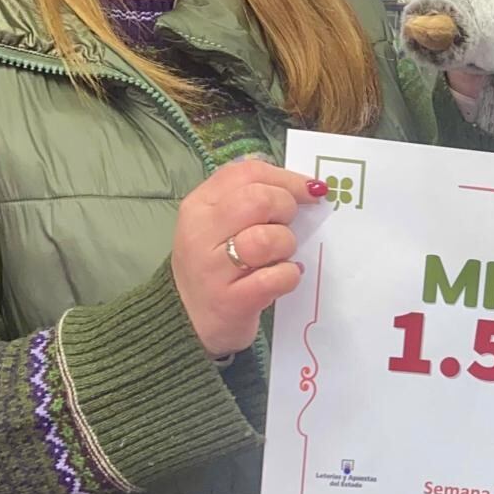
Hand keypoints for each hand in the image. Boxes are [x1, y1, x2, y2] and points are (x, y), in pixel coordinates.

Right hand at [171, 160, 325, 355]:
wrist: (185, 320)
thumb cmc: (213, 264)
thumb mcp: (218, 223)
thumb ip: (250, 197)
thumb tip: (302, 183)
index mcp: (199, 205)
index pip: (247, 172)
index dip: (287, 178)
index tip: (309, 190)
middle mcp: (200, 233)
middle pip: (258, 200)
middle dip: (286, 208)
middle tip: (287, 225)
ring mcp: (213, 269)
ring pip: (268, 239)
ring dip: (286, 245)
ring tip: (279, 256)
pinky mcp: (231, 301)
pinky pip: (276, 277)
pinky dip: (289, 275)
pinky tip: (282, 277)